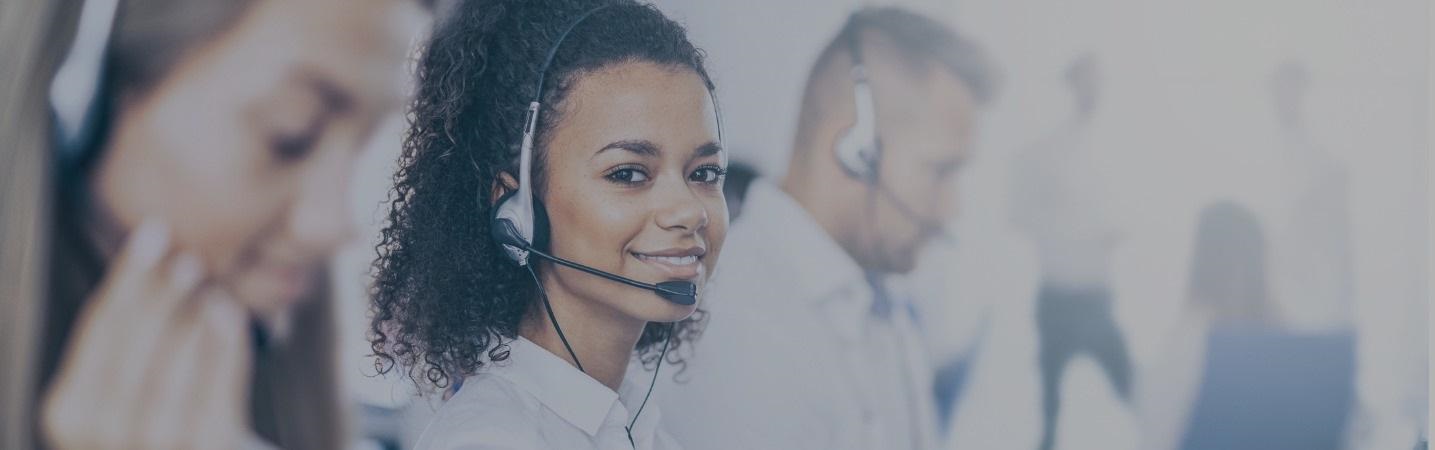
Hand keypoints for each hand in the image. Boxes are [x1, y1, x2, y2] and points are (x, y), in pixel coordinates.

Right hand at [41, 220, 253, 449]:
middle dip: (160, 300)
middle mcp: (103, 436)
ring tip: (211, 286)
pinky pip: (217, 395)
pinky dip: (226, 349)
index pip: (98, 332)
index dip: (127, 279)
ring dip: (193, 323)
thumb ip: (127, 325)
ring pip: (172, 375)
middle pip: (131, 354)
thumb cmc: (146, 408)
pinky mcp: (206, 449)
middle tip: (187, 261)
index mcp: (67, 411)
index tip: (153, 232)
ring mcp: (156, 449)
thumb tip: (155, 240)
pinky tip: (229, 314)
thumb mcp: (118, 377)